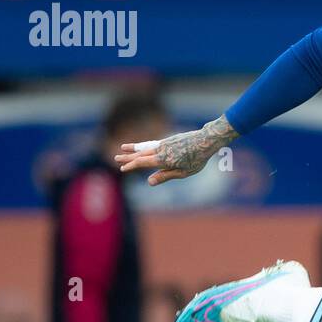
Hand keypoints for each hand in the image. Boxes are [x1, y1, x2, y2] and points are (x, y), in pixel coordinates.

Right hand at [114, 115, 237, 185]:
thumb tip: (149, 182)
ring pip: (145, 147)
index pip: (142, 163)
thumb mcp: (182, 172)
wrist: (206, 140)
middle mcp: (160, 150)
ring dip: (133, 148)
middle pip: (140, 154)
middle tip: (116, 158)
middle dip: (128, 157)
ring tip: (123, 147)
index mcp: (162, 159)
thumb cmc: (197, 159)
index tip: (122, 169)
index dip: (131, 166)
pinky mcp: (169, 140)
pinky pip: (153, 143)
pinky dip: (144, 145)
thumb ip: (165, 176)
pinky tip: (142, 147)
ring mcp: (164, 143)